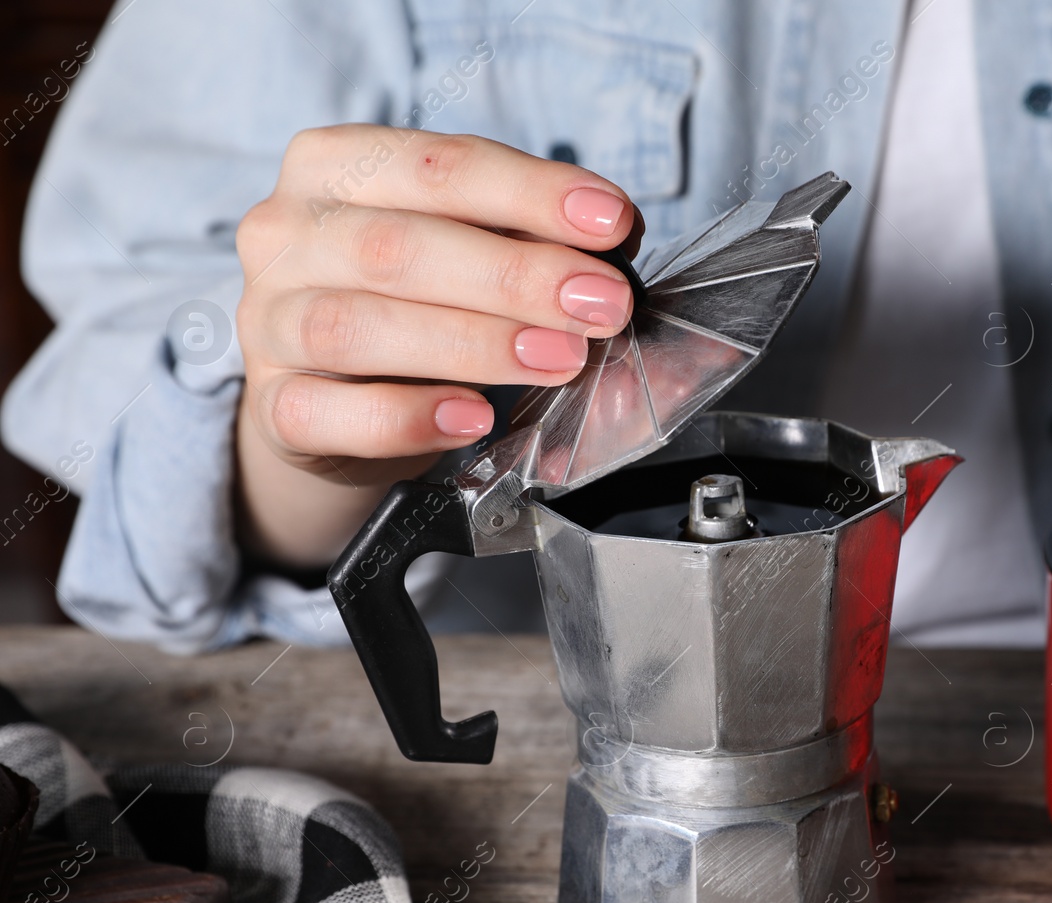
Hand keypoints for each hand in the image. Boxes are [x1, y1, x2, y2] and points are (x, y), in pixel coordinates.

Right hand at [233, 125, 640, 565]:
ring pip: (356, 326)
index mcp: (334, 166)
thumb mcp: (467, 249)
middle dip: (515, 274)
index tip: (615, 222)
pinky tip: (474, 420)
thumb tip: (617, 241)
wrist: (337, 403)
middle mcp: (285, 233)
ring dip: (473, 343)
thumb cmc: (417, 303)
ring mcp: (267, 322)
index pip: (437, 166)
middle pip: (396, 246)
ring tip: (560, 359)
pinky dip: (407, 417)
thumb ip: (526, 236)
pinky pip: (327, 412)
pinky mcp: (274, 408)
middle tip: (603, 303)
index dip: (531, 192)